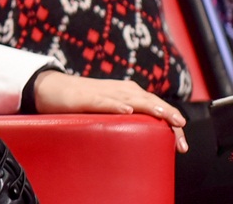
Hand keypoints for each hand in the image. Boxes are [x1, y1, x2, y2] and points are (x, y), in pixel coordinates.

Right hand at [32, 70, 188, 152]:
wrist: (50, 88)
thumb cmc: (82, 102)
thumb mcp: (110, 110)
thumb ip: (127, 120)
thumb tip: (149, 141)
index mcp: (127, 94)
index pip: (155, 107)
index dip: (170, 122)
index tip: (182, 143)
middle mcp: (119, 90)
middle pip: (149, 101)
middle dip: (167, 115)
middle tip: (181, 128)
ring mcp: (102, 93)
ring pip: (131, 98)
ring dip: (149, 106)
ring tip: (164, 117)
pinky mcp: (84, 98)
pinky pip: (103, 101)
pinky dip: (116, 104)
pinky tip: (127, 110)